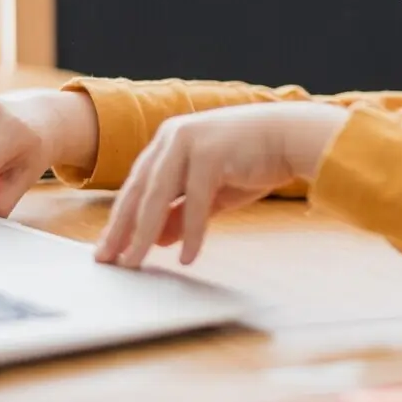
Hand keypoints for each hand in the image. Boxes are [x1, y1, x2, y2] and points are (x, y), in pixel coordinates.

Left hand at [96, 103, 347, 266]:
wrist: (293, 137)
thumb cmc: (254, 161)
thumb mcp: (213, 193)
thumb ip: (183, 212)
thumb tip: (157, 240)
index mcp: (168, 141)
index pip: (137, 185)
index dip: (120, 219)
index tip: (108, 247)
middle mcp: (172, 137)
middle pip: (139, 191)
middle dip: (121, 229)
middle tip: (108, 260)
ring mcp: (190, 142)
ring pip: (158, 197)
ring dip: (143, 234)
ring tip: (135, 264)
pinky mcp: (211, 153)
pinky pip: (195, 202)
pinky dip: (192, 233)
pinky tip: (187, 258)